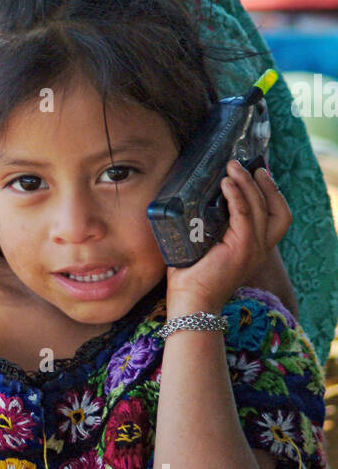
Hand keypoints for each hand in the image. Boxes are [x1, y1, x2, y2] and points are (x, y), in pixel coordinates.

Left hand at [166, 161, 291, 314]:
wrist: (191, 302)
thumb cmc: (192, 276)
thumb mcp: (206, 245)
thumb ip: (210, 225)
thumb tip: (196, 198)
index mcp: (255, 248)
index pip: (276, 216)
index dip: (272, 193)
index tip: (258, 173)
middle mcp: (260, 249)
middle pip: (277, 210)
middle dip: (265, 184)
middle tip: (247, 166)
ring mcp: (254, 249)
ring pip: (259, 207)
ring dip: (246, 183)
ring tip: (232, 167)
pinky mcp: (242, 248)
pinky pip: (243, 214)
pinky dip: (236, 196)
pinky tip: (226, 184)